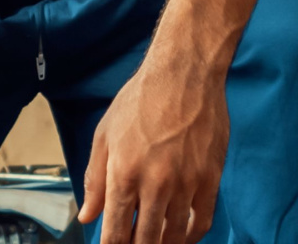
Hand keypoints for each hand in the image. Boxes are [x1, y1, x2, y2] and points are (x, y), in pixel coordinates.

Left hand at [78, 55, 227, 243]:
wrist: (184, 72)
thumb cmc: (142, 97)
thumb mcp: (106, 133)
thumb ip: (95, 178)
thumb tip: (87, 215)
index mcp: (124, 173)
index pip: (115, 232)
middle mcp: (155, 184)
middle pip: (145, 241)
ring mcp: (186, 183)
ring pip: (173, 237)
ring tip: (155, 243)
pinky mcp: (210, 177)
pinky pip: (201, 221)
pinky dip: (190, 236)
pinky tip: (182, 236)